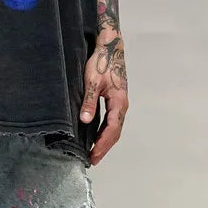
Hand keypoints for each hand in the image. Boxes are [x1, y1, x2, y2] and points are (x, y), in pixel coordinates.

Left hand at [79, 35, 127, 165]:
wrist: (110, 48)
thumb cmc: (101, 62)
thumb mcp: (92, 82)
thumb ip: (90, 101)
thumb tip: (85, 120)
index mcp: (119, 102)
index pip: (112, 129)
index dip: (103, 144)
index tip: (93, 155)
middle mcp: (122, 105)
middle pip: (115, 132)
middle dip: (104, 147)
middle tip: (93, 160)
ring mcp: (120, 103)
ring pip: (115, 128)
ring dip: (105, 141)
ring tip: (94, 152)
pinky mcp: (116, 101)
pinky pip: (112, 121)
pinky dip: (105, 132)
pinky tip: (96, 136)